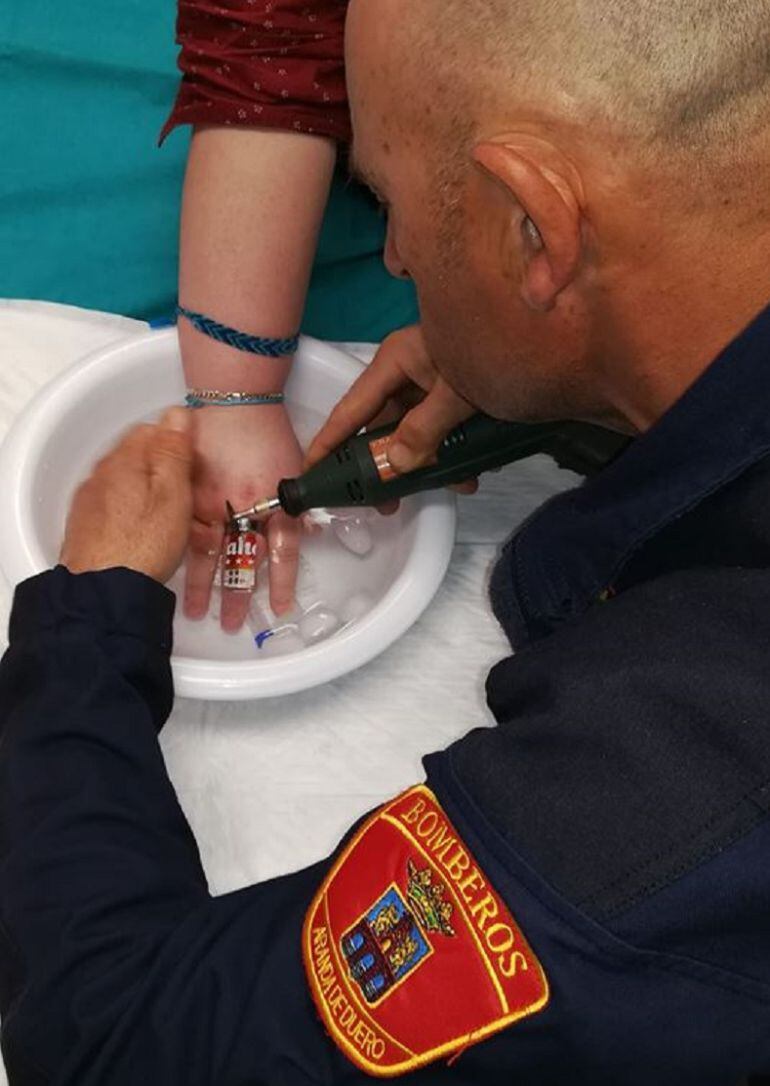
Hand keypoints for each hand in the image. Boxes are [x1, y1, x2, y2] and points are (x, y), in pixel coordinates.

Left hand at [60, 408, 193, 583]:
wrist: (104, 593)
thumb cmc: (142, 547)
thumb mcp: (173, 495)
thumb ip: (174, 451)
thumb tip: (176, 413)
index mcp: (124, 460)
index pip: (153, 430)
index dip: (180, 446)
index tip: (197, 469)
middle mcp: (101, 474)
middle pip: (140, 458)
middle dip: (168, 473)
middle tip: (192, 501)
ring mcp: (91, 501)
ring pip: (129, 485)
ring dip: (153, 496)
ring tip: (176, 526)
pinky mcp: (87, 525)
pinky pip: (117, 508)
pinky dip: (136, 516)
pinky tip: (150, 537)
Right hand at [184, 404, 303, 632]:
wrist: (234, 400)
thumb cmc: (267, 431)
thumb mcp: (296, 466)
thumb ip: (301, 500)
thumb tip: (311, 529)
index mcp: (276, 502)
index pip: (283, 551)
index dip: (281, 582)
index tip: (280, 607)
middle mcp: (244, 508)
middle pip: (241, 561)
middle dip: (236, 597)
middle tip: (232, 625)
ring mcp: (212, 503)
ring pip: (208, 554)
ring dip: (203, 587)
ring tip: (197, 614)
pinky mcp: (187, 495)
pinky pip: (183, 531)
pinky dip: (180, 555)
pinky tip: (171, 572)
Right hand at [305, 324, 477, 510]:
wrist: (550, 339)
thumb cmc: (495, 352)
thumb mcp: (458, 397)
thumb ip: (423, 432)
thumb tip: (395, 465)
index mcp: (396, 360)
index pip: (351, 408)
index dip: (329, 443)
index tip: (311, 471)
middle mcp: (407, 369)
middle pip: (382, 424)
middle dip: (389, 465)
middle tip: (387, 503)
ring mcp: (431, 380)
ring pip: (415, 431)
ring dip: (431, 463)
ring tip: (454, 486)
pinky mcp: (454, 391)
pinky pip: (441, 427)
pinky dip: (453, 451)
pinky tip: (473, 472)